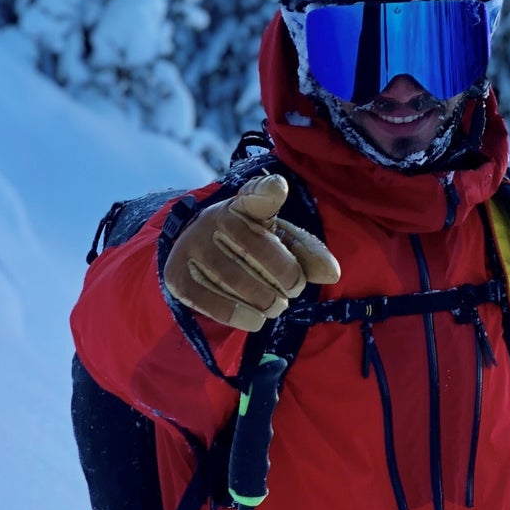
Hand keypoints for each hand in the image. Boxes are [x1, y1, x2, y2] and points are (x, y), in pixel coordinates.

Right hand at [163, 173, 339, 330]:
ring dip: (264, 299)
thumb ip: (307, 255)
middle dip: (285, 276)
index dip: (267, 192)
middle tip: (294, 290)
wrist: (197, 257)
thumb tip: (332, 273)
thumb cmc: (249, 248)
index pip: (257, 196)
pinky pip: (209, 300)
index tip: (277, 189)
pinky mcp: (178, 275)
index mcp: (244, 205)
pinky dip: (237, 314)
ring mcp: (192, 246)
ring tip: (276, 307)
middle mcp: (214, 218)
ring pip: (234, 278)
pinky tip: (256, 319)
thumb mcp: (280, 244)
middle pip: (257, 249)